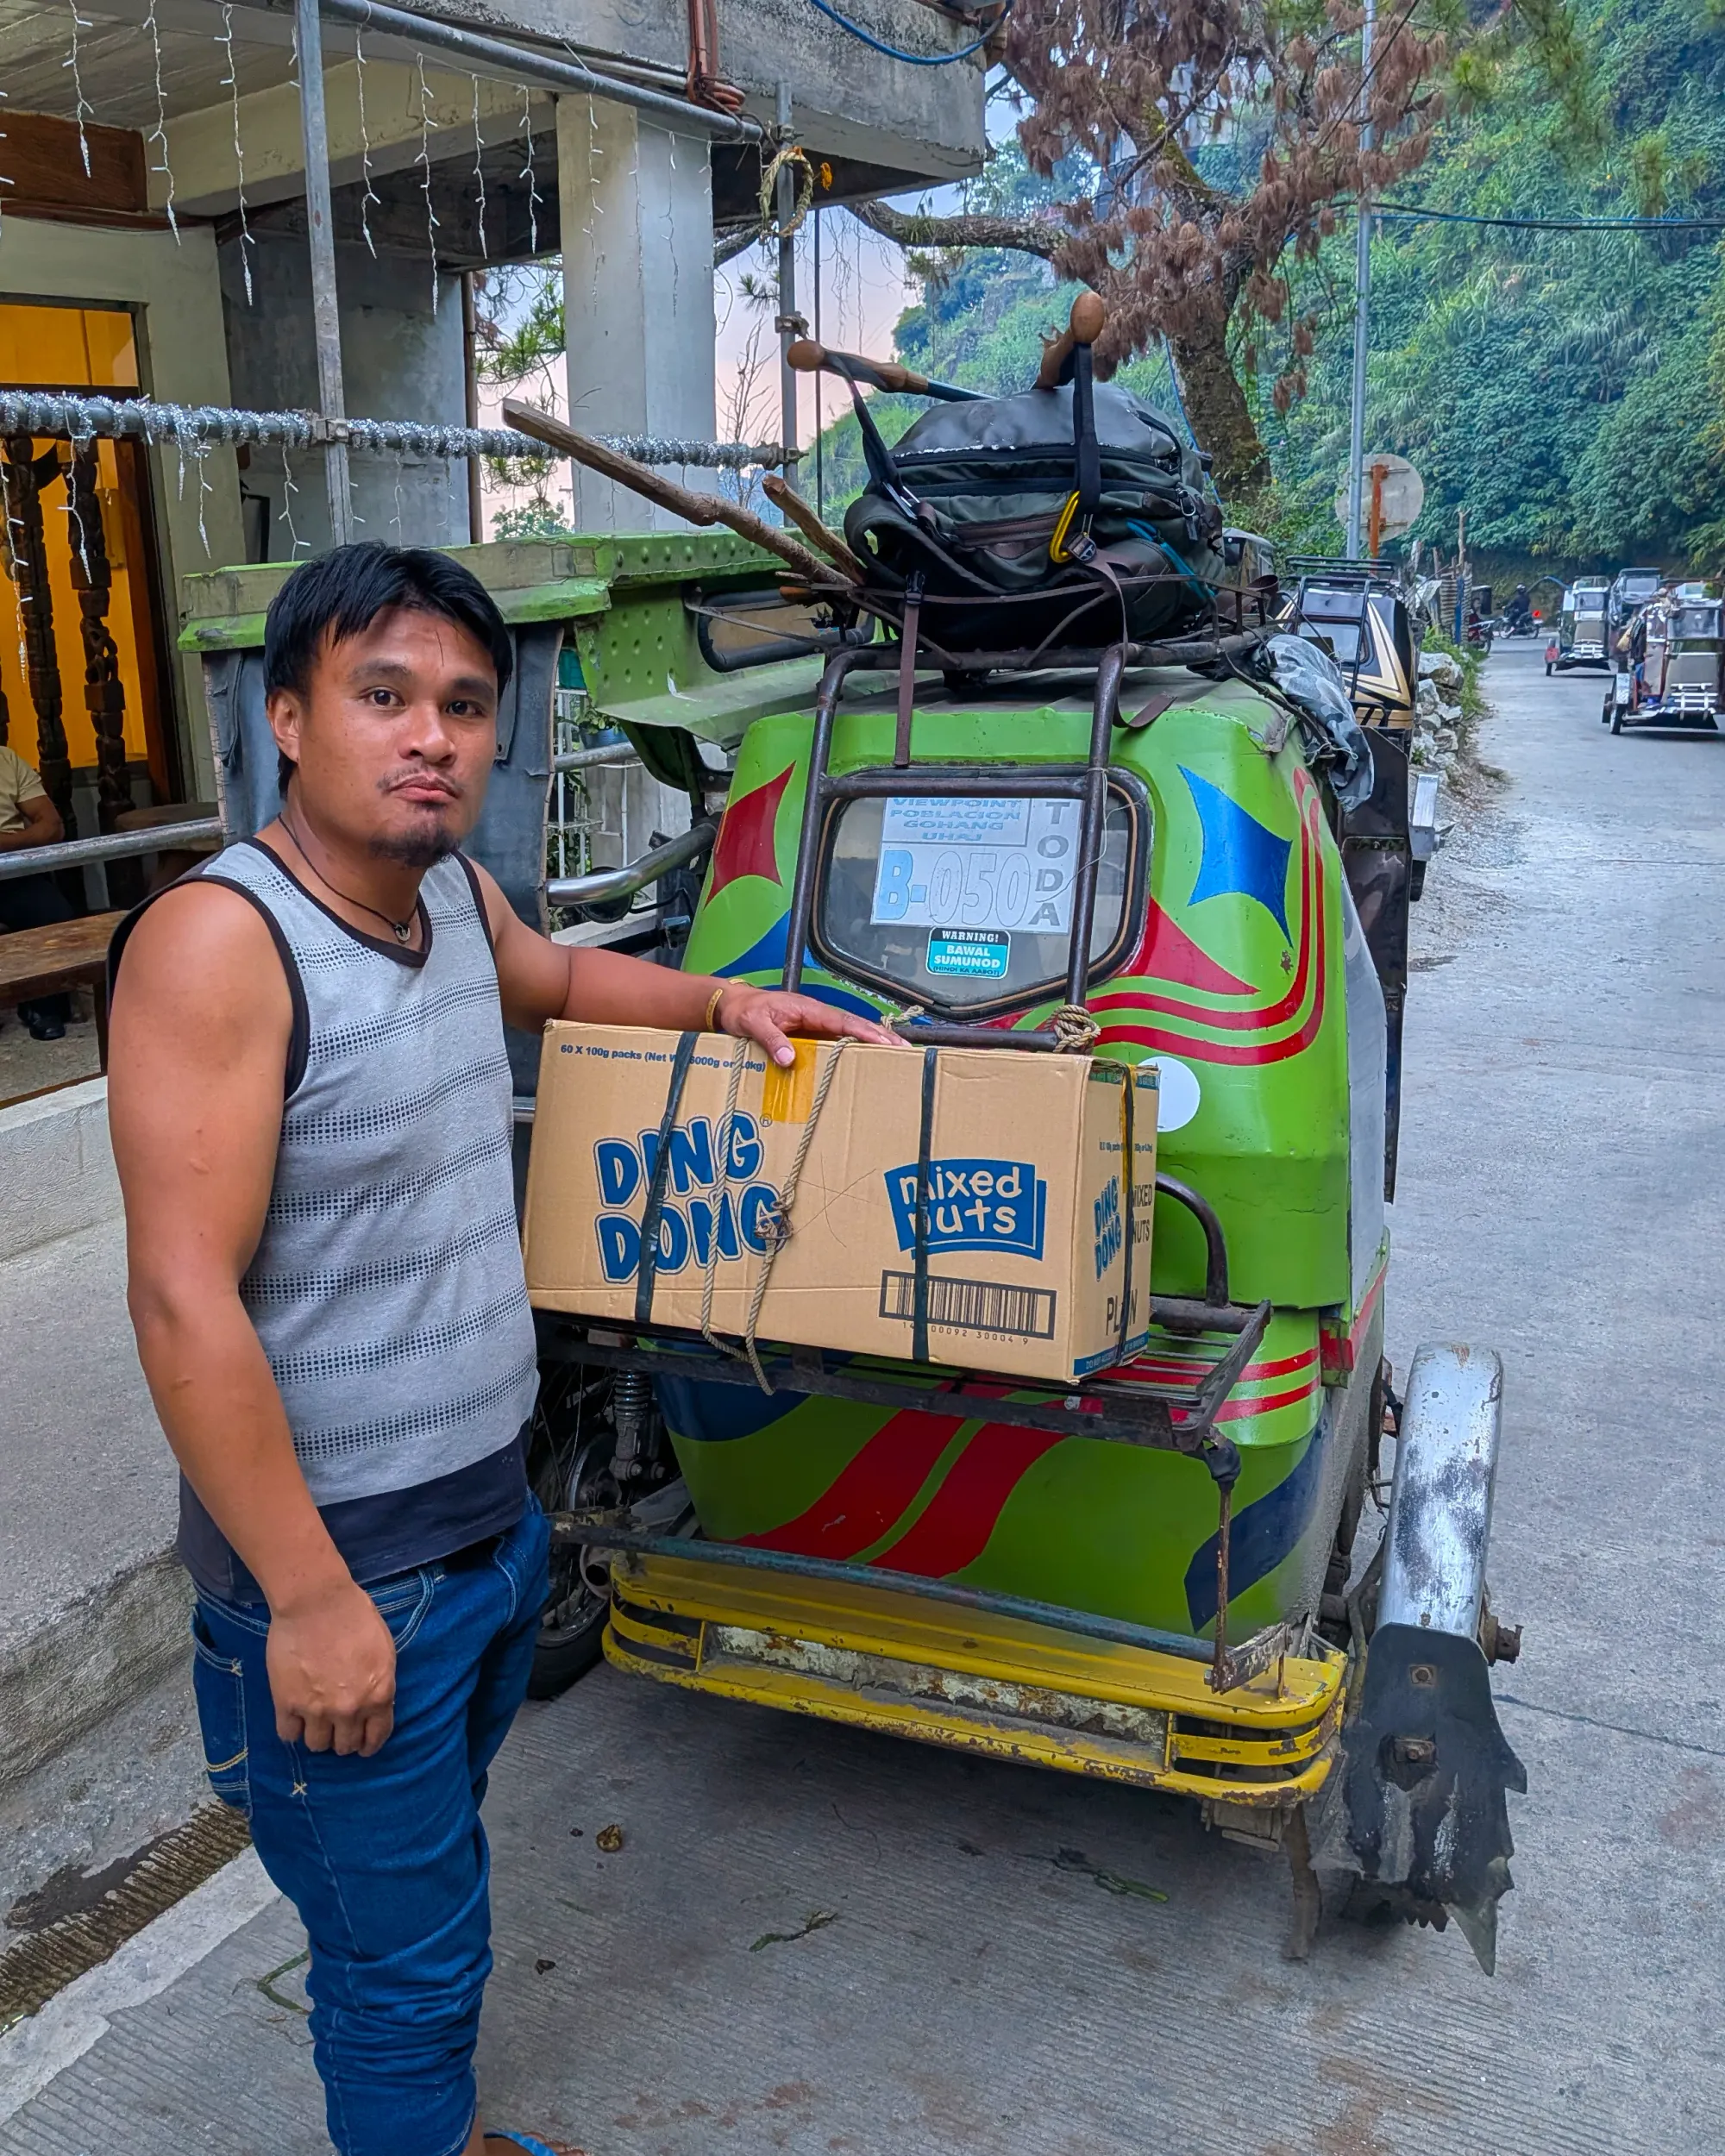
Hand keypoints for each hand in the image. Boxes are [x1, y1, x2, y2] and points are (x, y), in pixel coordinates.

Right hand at [266, 1576, 396, 1756]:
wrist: (316, 1602)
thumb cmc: (355, 1616)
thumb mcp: (384, 1650)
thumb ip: (381, 1682)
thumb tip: (375, 1703)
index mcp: (378, 1695)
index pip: (377, 1737)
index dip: (369, 1744)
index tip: (363, 1746)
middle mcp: (349, 1709)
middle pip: (345, 1746)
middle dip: (343, 1739)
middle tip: (337, 1728)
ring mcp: (316, 1710)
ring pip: (317, 1745)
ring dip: (317, 1735)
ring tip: (314, 1721)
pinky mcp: (287, 1704)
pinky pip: (288, 1735)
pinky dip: (292, 1729)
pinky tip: (294, 1717)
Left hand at [714, 984, 903, 1067]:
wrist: (732, 1006)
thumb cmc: (743, 1011)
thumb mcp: (753, 1023)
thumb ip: (772, 1039)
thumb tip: (790, 1059)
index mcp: (807, 1009)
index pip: (843, 1021)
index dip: (865, 1031)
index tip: (886, 1041)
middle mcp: (816, 1016)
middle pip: (854, 1026)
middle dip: (880, 1036)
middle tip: (905, 1050)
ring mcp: (814, 1025)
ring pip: (848, 1034)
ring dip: (871, 1044)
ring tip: (894, 1058)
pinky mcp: (809, 1035)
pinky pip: (835, 1042)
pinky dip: (852, 1049)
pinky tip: (863, 1063)